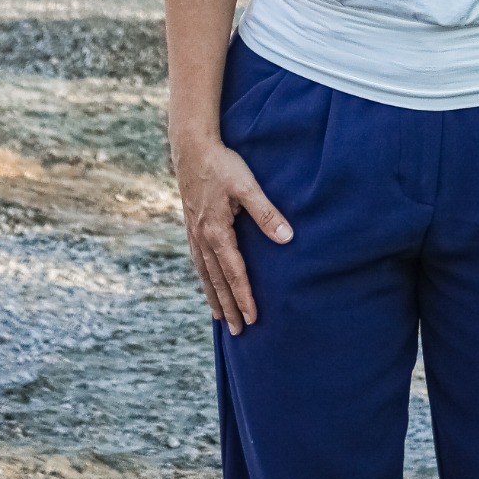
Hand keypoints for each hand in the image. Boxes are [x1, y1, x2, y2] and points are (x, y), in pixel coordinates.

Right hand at [173, 134, 291, 335]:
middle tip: (239, 332)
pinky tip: (207, 284)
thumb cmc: (222, 164)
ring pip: (205, 273)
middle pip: (217, 280)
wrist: (190, 147)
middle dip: (229, 306)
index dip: (244, 296)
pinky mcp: (191, 225)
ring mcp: (194, 233)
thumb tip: (287, 238)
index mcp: (217, 231)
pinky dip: (203, 279)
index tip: (253, 318)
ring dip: (214, 297)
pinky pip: (198, 261)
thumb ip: (266, 213)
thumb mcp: (247, 186)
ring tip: (221, 319)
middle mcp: (202, 237)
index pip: (234, 272)